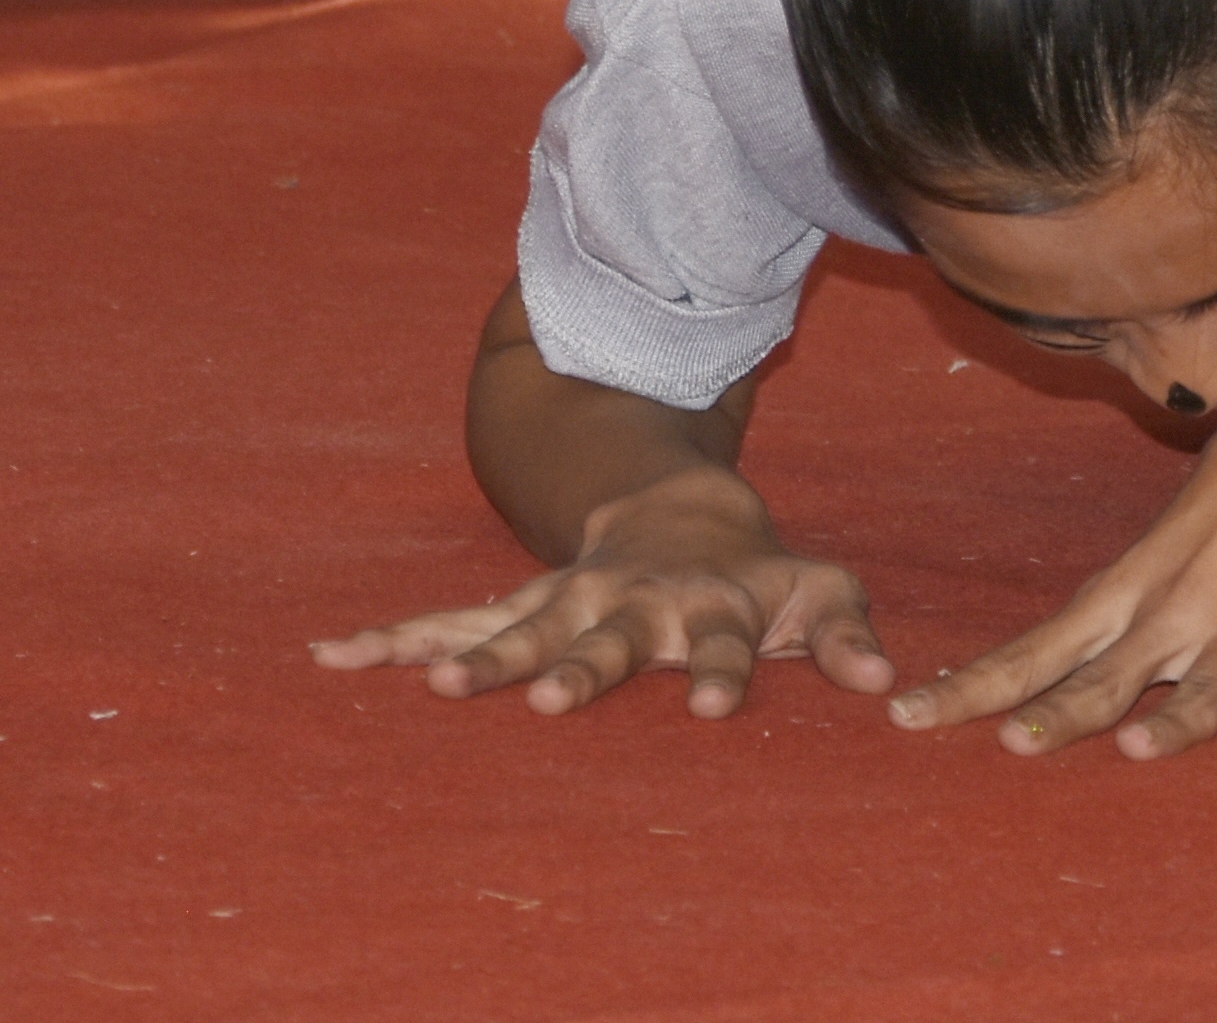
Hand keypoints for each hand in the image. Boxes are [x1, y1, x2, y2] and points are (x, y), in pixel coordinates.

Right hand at [315, 469, 893, 719]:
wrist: (684, 508)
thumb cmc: (758, 570)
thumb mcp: (817, 589)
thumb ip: (848, 631)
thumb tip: (881, 681)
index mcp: (708, 608)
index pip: (722, 646)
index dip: (724, 674)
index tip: (716, 707)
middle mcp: (629, 602)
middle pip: (601, 640)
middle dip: (573, 669)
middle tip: (543, 700)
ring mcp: (567, 600)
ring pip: (514, 627)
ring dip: (473, 655)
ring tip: (426, 683)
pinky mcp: (522, 605)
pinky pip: (453, 621)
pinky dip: (396, 637)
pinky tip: (335, 655)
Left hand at [893, 331, 1216, 759]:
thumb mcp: (1161, 544)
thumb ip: (1124, 607)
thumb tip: (1070, 649)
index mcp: (1130, 591)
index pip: (1036, 650)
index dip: (971, 687)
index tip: (906, 718)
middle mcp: (1176, 616)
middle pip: (1105, 681)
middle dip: (1059, 717)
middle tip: (1011, 747)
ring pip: (1205, 689)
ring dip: (1178, 721)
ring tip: (1143, 748)